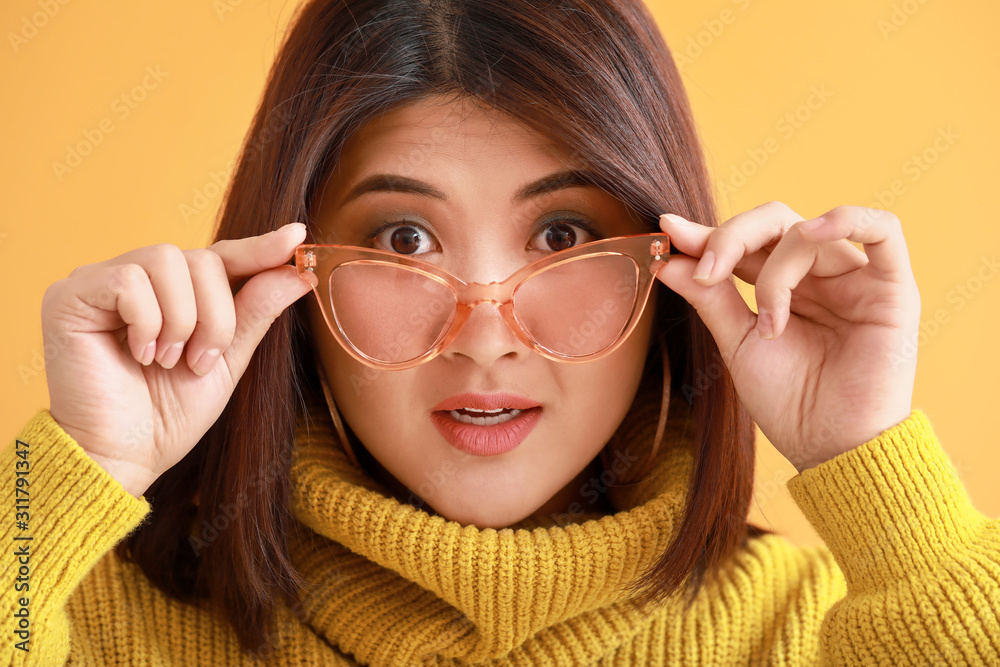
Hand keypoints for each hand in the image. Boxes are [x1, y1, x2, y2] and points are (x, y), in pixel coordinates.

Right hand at [42, 223, 313, 496]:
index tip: (296, 237)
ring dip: (181, 320)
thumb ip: (256, 311)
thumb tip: (298, 271)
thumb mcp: (227, 359)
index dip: (259, 248)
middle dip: (215, 316)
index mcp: (176, 293)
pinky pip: (129, 281)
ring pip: (167, 260)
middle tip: (198, 361)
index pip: (222, 255)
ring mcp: (101, 282)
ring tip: (167, 361)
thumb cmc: (169, 415)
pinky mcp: (70, 295)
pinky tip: (138, 355)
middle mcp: (139, 279)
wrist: (124, 456)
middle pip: (201, 258)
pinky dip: (146, 322)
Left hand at [651, 201, 920, 471]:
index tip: (668, 233)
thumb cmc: (788, 403)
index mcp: (781, 286)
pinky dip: (849, 219)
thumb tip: (668, 261)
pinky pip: (884, 229)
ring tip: (768, 324)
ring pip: (807, 235)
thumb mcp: (738, 344)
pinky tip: (815, 231)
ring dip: (775, 272)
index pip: (743, 242)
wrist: (830, 448)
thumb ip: (709, 298)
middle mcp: (817, 276)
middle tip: (706, 271)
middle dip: (731, 238)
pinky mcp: (892, 288)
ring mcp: (854, 279)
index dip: (707, 233)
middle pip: (773, 222)